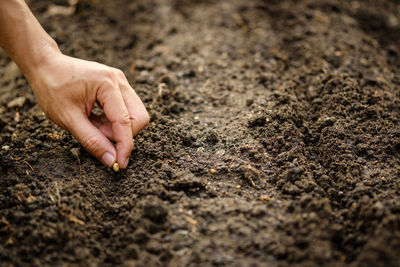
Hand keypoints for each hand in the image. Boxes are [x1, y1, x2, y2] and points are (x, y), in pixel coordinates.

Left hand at [27, 52, 148, 168]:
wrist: (46, 65)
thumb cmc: (52, 88)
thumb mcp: (68, 119)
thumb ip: (92, 141)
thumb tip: (112, 161)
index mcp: (106, 84)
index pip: (125, 121)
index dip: (125, 146)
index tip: (121, 164)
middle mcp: (119, 80)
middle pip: (139, 117)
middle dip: (124, 135)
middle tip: (100, 137)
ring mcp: (121, 82)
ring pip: (135, 114)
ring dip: (118, 128)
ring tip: (93, 126)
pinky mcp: (119, 86)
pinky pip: (127, 110)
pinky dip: (114, 121)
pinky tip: (96, 119)